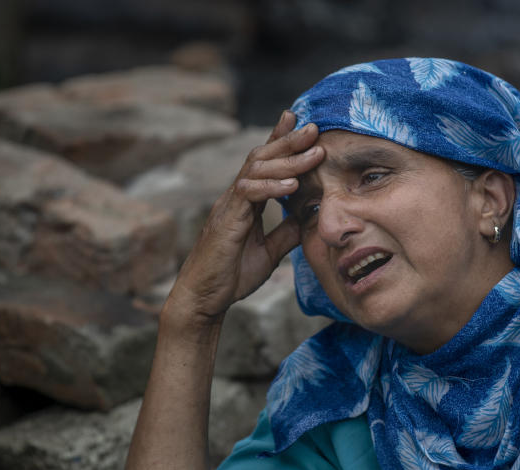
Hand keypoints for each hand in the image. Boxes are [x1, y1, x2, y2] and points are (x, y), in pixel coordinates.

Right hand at [165, 111, 322, 330]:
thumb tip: (306, 218)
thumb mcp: (268, 252)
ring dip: (287, 159)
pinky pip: (248, 194)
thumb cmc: (231, 275)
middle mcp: (236, 197)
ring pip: (256, 170)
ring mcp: (229, 206)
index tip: (298, 122)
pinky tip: (292, 185)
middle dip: (288, 141)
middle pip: (261, 158)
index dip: (280, 141)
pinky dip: (270, 187)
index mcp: (246, 201)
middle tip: (313, 127)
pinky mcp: (226, 221)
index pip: (264, 164)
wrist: (205, 298)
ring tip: (313, 152)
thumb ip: (285, 233)